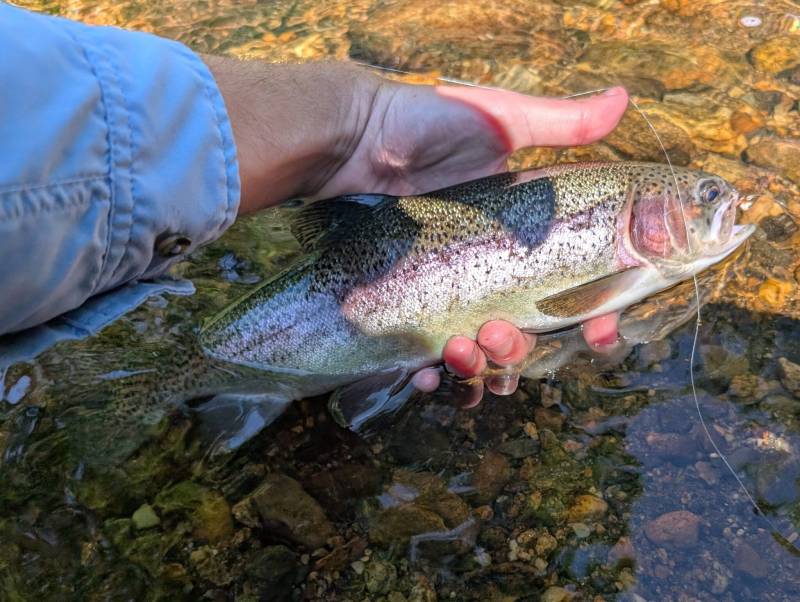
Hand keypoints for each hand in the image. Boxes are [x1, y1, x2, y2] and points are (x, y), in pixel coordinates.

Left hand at [204, 58, 627, 396]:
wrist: (362, 134)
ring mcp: (449, 293)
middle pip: (525, 338)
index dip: (595, 318)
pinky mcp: (407, 302)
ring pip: (479, 356)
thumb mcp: (503, 120)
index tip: (599, 329)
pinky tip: (424, 372)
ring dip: (480, 369)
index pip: (574, 292)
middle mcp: (493, 275)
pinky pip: (423, 355)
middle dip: (520, 351)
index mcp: (528, 242)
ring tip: (461, 349)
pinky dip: (430, 375)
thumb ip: (562, 122)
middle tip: (499, 331)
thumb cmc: (433, 122)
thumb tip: (624, 99)